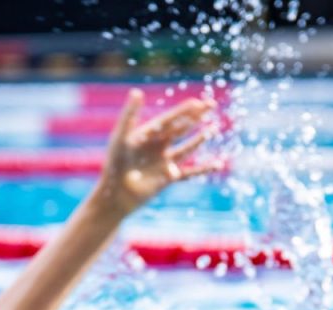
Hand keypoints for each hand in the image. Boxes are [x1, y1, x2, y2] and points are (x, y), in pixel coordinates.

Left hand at [98, 89, 221, 213]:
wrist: (116, 195)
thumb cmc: (114, 165)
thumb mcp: (121, 137)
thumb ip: (129, 115)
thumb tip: (137, 91)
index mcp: (147, 135)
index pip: (169, 119)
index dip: (184, 111)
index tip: (198, 102)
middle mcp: (157, 147)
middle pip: (181, 129)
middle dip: (196, 117)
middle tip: (211, 105)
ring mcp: (164, 162)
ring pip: (187, 148)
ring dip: (199, 138)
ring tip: (213, 128)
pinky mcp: (169, 178)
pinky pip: (190, 172)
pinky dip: (204, 168)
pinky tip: (218, 164)